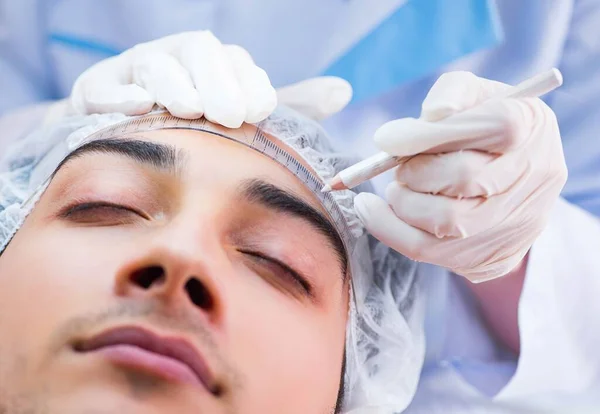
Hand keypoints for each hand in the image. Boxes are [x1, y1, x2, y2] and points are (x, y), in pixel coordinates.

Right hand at [71, 31, 351, 126]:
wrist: (126, 136)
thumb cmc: (197, 125)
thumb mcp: (244, 113)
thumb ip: (291, 103)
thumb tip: (344, 90)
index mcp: (213, 62)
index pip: (236, 62)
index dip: (251, 83)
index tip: (262, 111)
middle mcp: (176, 58)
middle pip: (198, 54)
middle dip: (216, 81)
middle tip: (230, 116)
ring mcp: (136, 70)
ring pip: (156, 65)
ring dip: (175, 84)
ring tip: (191, 110)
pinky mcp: (98, 87)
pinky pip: (106, 86)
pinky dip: (122, 94)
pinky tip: (141, 107)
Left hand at [354, 71, 567, 281]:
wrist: (510, 179)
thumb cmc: (481, 127)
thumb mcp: (473, 94)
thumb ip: (451, 93)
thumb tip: (432, 116)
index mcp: (532, 127)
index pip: (495, 126)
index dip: (432, 133)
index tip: (387, 138)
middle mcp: (535, 178)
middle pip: (465, 177)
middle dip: (416, 172)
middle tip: (398, 168)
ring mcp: (518, 223)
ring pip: (446, 221)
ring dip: (403, 203)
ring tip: (397, 190)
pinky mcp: (494, 257)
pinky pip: (431, 250)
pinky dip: (391, 230)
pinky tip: (374, 212)